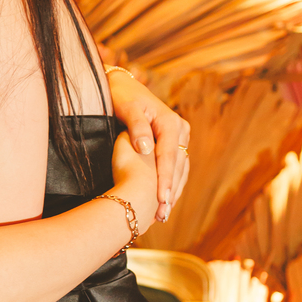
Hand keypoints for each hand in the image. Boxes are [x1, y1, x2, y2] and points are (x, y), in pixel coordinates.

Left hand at [104, 69, 190, 222]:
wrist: (123, 86)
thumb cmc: (122, 97)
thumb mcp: (128, 109)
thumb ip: (137, 128)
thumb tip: (146, 148)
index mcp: (170, 123)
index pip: (169, 157)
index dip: (165, 179)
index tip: (161, 199)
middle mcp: (180, 130)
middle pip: (177, 167)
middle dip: (170, 192)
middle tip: (160, 215)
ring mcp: (179, 137)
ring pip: (180, 170)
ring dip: (172, 192)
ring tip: (162, 214)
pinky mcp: (175, 143)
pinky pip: (177, 168)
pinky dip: (171, 184)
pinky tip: (164, 201)